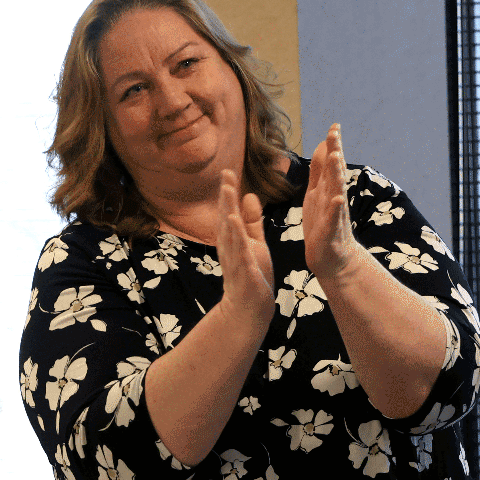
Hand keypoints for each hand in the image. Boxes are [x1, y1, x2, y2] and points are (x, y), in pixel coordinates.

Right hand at [216, 169, 273, 320]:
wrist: (248, 308)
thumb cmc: (252, 274)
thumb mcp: (253, 242)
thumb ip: (251, 220)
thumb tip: (249, 194)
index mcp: (233, 239)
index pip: (228, 211)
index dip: (227, 192)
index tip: (227, 171)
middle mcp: (230, 246)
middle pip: (225, 217)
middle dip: (225, 196)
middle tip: (225, 174)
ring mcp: (235, 258)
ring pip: (230, 231)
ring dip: (228, 209)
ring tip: (228, 190)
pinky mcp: (243, 269)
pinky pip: (239, 250)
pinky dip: (236, 235)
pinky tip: (233, 221)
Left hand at [302, 124, 361, 280]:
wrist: (333, 259)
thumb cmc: (324, 225)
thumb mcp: (318, 193)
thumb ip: (320, 170)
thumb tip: (324, 145)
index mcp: (327, 189)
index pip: (331, 164)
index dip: (332, 145)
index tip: (334, 125)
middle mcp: (333, 198)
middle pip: (335, 172)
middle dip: (335, 152)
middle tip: (335, 133)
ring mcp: (333, 215)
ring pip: (336, 191)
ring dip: (337, 174)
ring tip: (337, 157)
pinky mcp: (330, 233)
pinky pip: (334, 219)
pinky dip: (336, 209)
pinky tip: (337, 199)